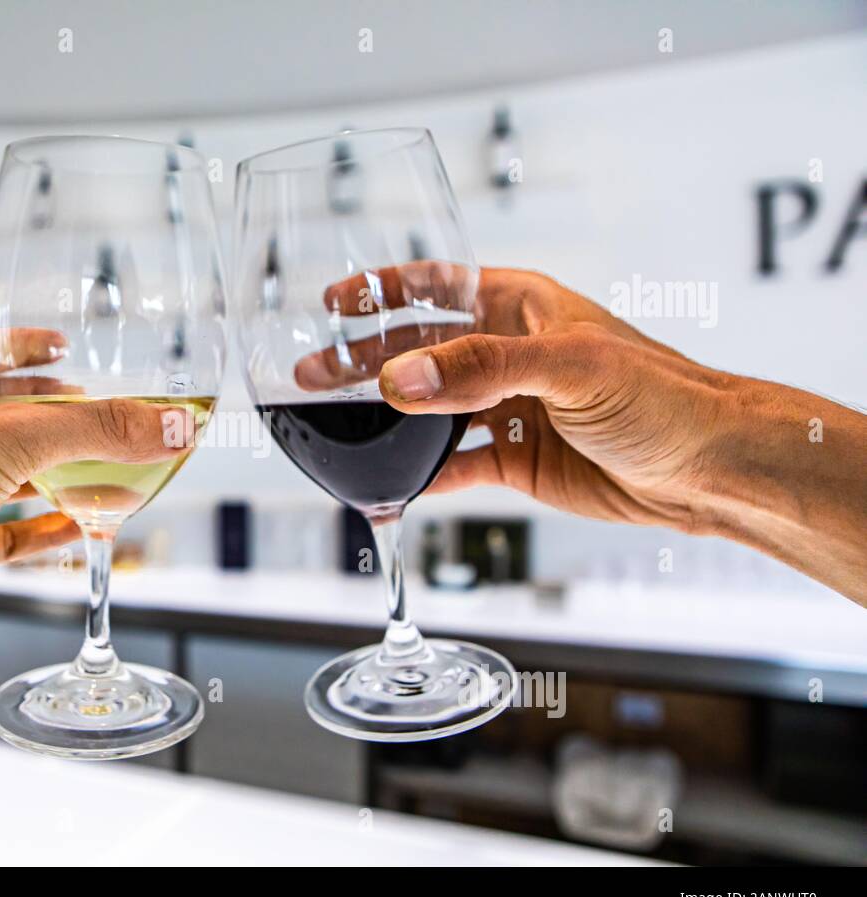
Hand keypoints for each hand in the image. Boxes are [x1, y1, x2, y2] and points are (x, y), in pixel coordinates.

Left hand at [0, 332, 180, 642]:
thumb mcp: (12, 438)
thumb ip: (98, 430)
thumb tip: (171, 426)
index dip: (24, 345)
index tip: (64, 345)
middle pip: (1, 416)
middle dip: (51, 414)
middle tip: (95, 411)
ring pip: (8, 479)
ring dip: (56, 476)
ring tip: (108, 472)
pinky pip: (5, 535)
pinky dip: (45, 532)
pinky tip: (82, 529)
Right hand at [317, 265, 729, 531]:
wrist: (710, 471)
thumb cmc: (665, 395)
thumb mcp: (570, 367)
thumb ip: (483, 369)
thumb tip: (400, 378)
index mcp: (521, 306)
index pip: (437, 285)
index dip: (383, 289)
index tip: (334, 302)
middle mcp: (507, 353)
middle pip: (417, 351)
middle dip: (362, 361)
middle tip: (311, 375)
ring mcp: (507, 408)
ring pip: (426, 410)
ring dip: (379, 420)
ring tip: (331, 426)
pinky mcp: (513, 460)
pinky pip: (449, 465)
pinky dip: (414, 476)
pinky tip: (383, 486)